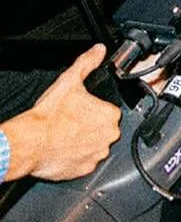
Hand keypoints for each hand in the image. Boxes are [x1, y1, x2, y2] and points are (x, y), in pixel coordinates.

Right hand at [3, 45, 121, 181]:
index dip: (95, 110)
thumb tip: (98, 50)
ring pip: (95, 147)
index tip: (83, 111)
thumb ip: (87, 62)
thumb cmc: (49, 116)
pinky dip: (76, 158)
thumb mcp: (70, 80)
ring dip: (85, 143)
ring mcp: (95, 156)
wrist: (29, 142)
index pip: (110, 111)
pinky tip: (64, 149)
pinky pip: (84, 163)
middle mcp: (108, 136)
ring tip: (67, 136)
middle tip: (73, 123)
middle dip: (92, 126)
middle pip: (104, 129)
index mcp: (110, 115)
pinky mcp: (82, 171)